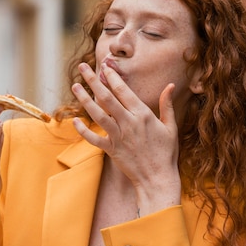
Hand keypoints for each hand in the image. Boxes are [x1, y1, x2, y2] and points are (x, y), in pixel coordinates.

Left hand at [71, 62, 181, 215]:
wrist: (158, 178)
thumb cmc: (166, 152)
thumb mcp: (170, 127)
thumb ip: (167, 105)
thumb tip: (170, 85)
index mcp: (143, 115)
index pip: (123, 91)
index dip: (112, 77)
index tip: (104, 66)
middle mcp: (128, 123)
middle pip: (106, 98)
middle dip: (93, 80)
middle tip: (82, 67)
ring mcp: (118, 137)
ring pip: (97, 115)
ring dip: (84, 100)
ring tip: (75, 86)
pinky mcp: (111, 150)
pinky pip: (94, 138)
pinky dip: (83, 130)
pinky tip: (75, 121)